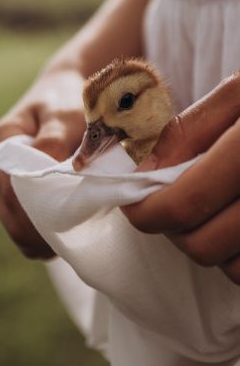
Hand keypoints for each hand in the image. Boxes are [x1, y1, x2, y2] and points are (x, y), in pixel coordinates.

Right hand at [0, 69, 85, 258]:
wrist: (63, 90)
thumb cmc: (67, 99)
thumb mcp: (66, 114)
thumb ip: (55, 143)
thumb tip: (50, 178)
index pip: (15, 195)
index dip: (45, 214)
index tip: (80, 219)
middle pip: (14, 218)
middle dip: (48, 231)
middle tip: (87, 229)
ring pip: (18, 228)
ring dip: (48, 234)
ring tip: (81, 226)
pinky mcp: (11, 195)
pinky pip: (24, 226)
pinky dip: (46, 233)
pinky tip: (70, 224)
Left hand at [123, 72, 239, 284]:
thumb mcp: (237, 96)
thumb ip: (188, 132)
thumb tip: (143, 176)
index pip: (189, 200)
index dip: (149, 212)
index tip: (135, 207)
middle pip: (205, 243)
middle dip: (176, 230)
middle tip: (174, 209)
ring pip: (233, 268)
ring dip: (212, 247)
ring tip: (216, 211)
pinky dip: (239, 260)